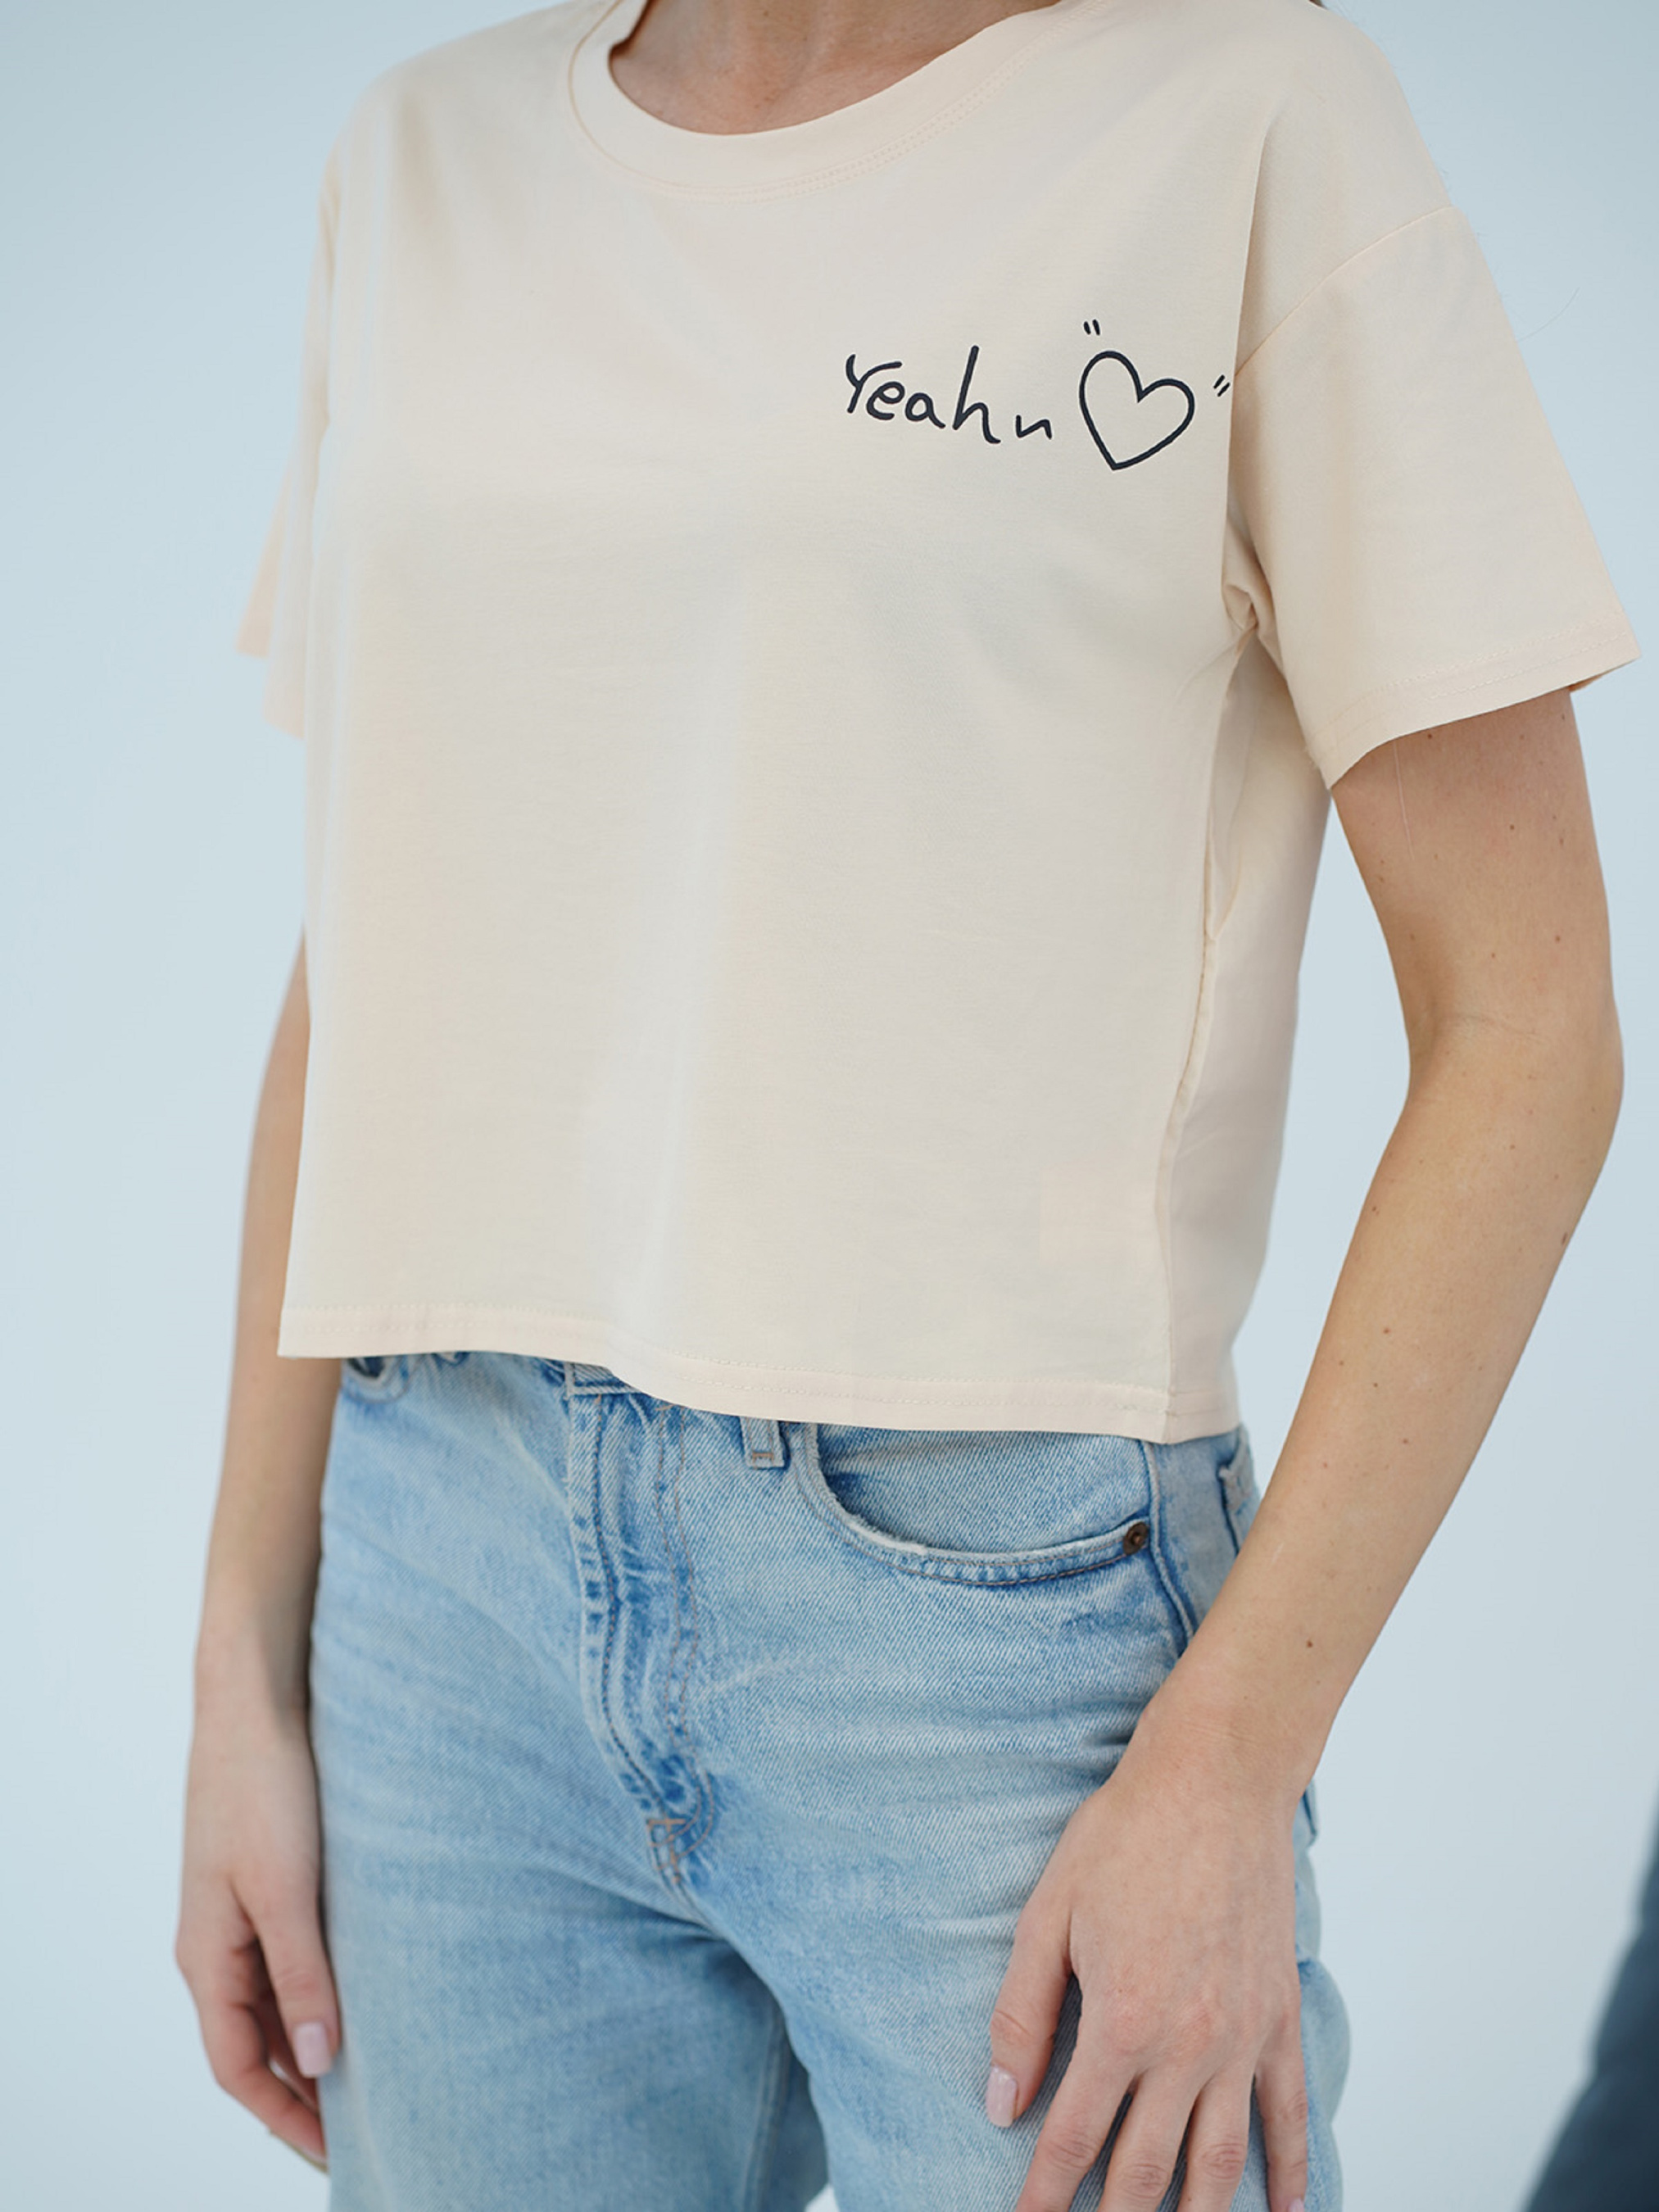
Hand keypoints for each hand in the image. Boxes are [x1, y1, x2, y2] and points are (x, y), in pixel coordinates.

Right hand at [175, 1685, 339, 2168]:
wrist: (257, 1697)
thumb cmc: (262, 1784)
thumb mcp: (285, 1887)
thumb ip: (302, 1973)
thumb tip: (320, 2062)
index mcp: (207, 1955)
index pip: (237, 2068)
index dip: (283, 2118)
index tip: (335, 2153)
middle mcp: (221, 1941)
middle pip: (259, 2041)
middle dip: (305, 2089)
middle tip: (370, 2125)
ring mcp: (247, 1909)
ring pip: (281, 1997)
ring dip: (321, 2035)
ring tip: (382, 2071)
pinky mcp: (277, 1875)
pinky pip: (298, 1952)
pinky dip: (329, 1983)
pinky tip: (374, 1991)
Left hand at [985, 1690, 1307, 2211]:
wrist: (1216, 1779)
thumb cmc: (1125, 1836)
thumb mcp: (1047, 1915)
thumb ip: (1021, 2014)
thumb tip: (1001, 2101)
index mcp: (1122, 2023)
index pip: (1074, 2141)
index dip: (1043, 2195)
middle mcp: (1189, 2047)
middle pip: (1145, 2172)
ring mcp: (1243, 2039)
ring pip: (1221, 2165)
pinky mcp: (1280, 2018)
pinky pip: (1288, 2113)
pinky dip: (1290, 2172)